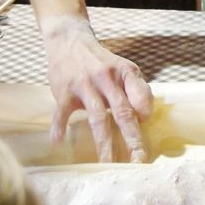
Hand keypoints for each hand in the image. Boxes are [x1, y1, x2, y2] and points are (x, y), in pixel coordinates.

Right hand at [41, 17, 152, 161]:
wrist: (70, 41)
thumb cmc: (101, 63)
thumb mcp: (124, 69)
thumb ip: (137, 89)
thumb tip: (146, 115)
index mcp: (125, 73)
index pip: (141, 96)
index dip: (146, 112)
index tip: (147, 127)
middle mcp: (107, 79)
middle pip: (122, 112)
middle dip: (132, 138)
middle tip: (138, 160)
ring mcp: (85, 85)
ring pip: (97, 118)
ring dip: (103, 143)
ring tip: (108, 163)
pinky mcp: (64, 91)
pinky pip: (62, 111)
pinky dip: (59, 126)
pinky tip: (57, 142)